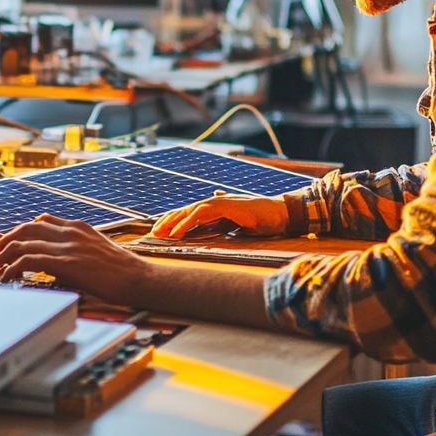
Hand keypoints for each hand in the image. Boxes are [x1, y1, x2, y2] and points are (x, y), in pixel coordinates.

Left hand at [0, 215, 149, 304]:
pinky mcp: (64, 261)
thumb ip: (75, 252)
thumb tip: (56, 265)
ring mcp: (66, 245)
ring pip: (22, 242)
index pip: (41, 221)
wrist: (138, 278)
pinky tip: (7, 278)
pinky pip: (28, 260)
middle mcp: (69, 231)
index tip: (9, 242)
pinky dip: (12, 268)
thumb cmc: (122, 271)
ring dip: (1, 256)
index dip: (20, 231)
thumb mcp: (96, 252)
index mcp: (77, 227)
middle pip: (26, 228)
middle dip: (4, 240)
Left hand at [151, 190, 289, 238]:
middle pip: (186, 210)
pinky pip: (203, 213)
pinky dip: (188, 221)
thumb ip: (225, 219)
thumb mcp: (239, 222)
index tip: (161, 232)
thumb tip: (216, 209)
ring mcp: (222, 202)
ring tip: (161, 233)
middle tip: (153, 233)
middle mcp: (216, 202)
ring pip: (191, 210)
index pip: (191, 213)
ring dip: (174, 222)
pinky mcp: (227, 205)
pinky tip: (178, 231)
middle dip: (168, 220)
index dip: (175, 221)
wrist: (282, 214)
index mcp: (217, 208)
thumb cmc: (263, 219)